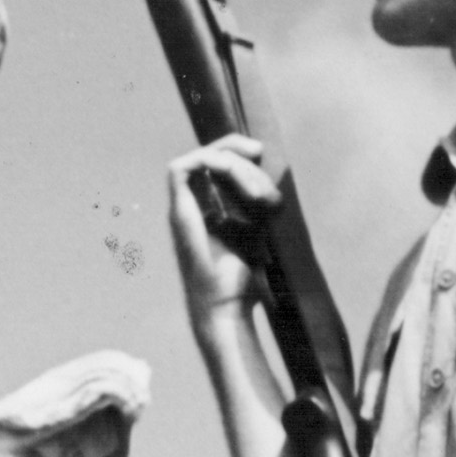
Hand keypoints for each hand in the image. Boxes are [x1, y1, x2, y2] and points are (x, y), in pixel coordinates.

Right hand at [164, 136, 274, 322]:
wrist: (225, 307)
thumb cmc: (242, 281)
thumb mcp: (259, 233)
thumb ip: (259, 209)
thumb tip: (276, 190)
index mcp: (209, 208)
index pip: (214, 161)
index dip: (234, 148)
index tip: (260, 151)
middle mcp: (192, 204)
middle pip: (209, 156)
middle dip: (238, 154)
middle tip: (261, 170)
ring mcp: (183, 208)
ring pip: (199, 160)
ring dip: (230, 163)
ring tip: (256, 191)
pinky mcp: (179, 213)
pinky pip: (179, 170)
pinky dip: (203, 161)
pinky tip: (228, 172)